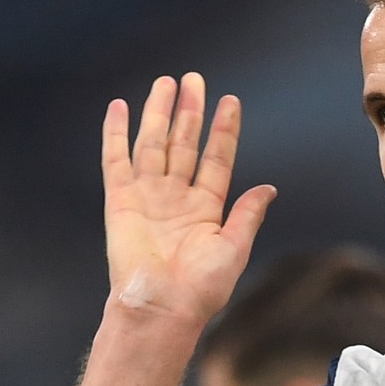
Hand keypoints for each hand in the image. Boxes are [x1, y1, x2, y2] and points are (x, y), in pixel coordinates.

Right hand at [101, 73, 276, 322]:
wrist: (162, 307)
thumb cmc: (200, 288)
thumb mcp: (234, 248)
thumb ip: (248, 215)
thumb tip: (268, 188)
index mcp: (206, 209)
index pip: (217, 158)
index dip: (224, 130)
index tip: (230, 101)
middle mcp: (176, 198)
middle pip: (184, 143)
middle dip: (190, 111)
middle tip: (194, 78)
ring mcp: (147, 196)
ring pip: (154, 143)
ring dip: (159, 113)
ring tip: (166, 82)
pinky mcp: (120, 201)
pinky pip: (116, 160)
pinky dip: (115, 133)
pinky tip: (119, 107)